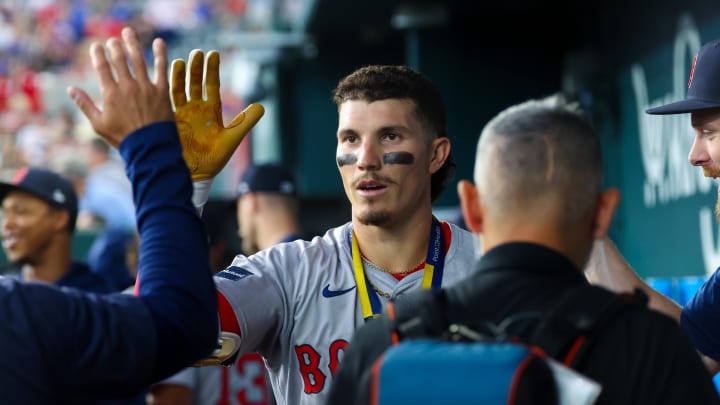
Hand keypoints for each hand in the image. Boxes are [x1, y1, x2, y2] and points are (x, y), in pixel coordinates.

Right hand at [67, 27, 173, 147]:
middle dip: (115, 46)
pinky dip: (160, 54)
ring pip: (138, 59)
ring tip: (128, 32)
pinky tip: (158, 42)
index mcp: (111, 94)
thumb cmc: (123, 138)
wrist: (150, 148)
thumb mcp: (98, 124)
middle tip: (113, 40)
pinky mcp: (162, 91)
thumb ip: (85, 104)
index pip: (101, 66)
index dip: (98, 53)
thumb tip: (70, 89)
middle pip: (119, 59)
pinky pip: (162, 69)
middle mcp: (128, 87)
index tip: (96, 46)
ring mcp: (146, 88)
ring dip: (133, 43)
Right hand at [171, 49, 263, 180]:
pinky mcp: (169, 122)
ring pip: (179, 89)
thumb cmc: (214, 160)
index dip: (212, 71)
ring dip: (180, 75)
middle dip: (196, 68)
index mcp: (211, 112)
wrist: (195, 175)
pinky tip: (163, 76)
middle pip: (195, 83)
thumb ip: (245, 122)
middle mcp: (196, 110)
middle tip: (197, 52)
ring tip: (181, 61)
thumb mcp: (231, 139)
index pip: (212, 86)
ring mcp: (181, 115)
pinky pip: (166, 102)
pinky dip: (165, 89)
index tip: (213, 54)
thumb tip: (261, 106)